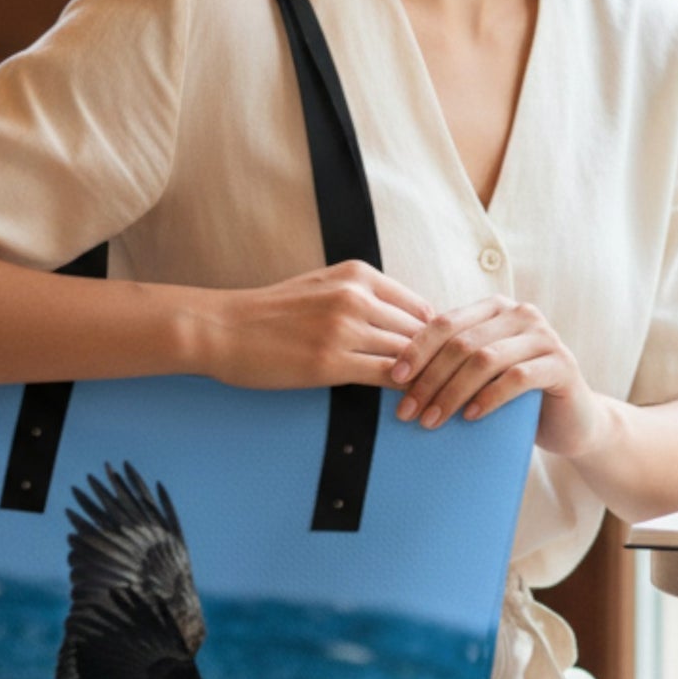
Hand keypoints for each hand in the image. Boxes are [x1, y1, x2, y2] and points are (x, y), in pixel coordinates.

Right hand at [191, 262, 432, 387]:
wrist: (223, 328)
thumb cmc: (270, 313)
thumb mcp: (322, 287)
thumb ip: (363, 297)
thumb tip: (404, 321)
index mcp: (358, 275)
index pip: (419, 307)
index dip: (437, 337)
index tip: (445, 359)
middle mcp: (356, 296)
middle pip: (419, 332)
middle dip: (438, 361)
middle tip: (454, 384)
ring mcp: (344, 329)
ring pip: (407, 354)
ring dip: (426, 379)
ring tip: (439, 398)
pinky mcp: (331, 362)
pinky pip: (386, 376)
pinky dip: (405, 391)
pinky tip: (411, 403)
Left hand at [389, 295, 610, 459]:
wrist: (572, 422)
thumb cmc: (516, 400)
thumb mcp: (480, 376)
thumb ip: (451, 364)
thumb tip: (393, 374)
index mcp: (494, 309)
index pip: (445, 323)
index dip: (416, 350)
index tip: (394, 379)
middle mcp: (520, 314)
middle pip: (462, 343)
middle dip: (429, 378)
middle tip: (407, 411)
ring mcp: (544, 337)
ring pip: (485, 359)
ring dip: (452, 392)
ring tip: (431, 420)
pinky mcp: (562, 364)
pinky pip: (518, 378)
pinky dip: (489, 398)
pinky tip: (470, 417)